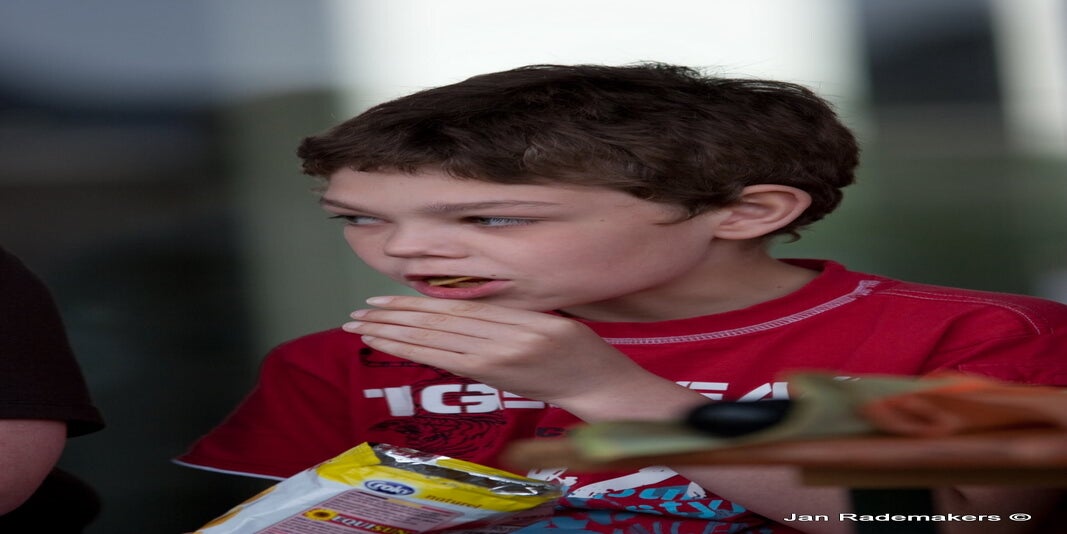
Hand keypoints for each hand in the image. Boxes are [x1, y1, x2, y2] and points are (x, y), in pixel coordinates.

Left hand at [343, 296, 704, 420]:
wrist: (600, 386)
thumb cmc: (581, 352)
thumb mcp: (551, 320)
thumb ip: (509, 317)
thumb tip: (461, 314)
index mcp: (520, 318)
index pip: (455, 309)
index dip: (415, 304)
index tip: (381, 300)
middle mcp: (507, 338)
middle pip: (439, 324)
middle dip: (394, 319)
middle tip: (357, 314)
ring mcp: (501, 361)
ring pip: (439, 343)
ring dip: (398, 336)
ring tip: (365, 330)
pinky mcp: (498, 380)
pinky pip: (451, 363)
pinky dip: (419, 353)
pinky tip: (397, 347)